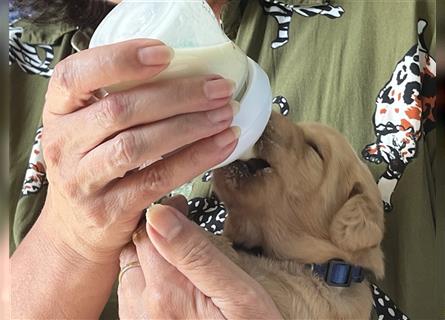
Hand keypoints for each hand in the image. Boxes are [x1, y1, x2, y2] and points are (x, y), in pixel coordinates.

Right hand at [40, 39, 238, 263]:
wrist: (76, 229)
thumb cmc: (94, 164)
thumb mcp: (90, 127)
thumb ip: (120, 99)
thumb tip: (185, 69)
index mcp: (57, 111)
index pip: (74, 75)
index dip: (120, 59)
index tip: (167, 52)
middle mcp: (62, 144)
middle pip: (120, 110)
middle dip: (177, 95)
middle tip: (219, 88)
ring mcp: (82, 180)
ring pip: (138, 146)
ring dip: (190, 127)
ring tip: (226, 114)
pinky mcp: (108, 209)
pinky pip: (157, 179)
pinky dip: (194, 159)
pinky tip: (221, 145)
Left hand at [118, 196, 281, 318]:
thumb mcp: (238, 295)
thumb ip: (196, 254)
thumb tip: (159, 215)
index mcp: (167, 292)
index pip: (147, 231)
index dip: (164, 212)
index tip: (181, 206)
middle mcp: (143, 308)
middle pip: (133, 249)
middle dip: (153, 232)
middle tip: (179, 225)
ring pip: (128, 269)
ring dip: (148, 255)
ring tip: (175, 254)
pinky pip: (130, 294)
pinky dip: (145, 279)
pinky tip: (168, 282)